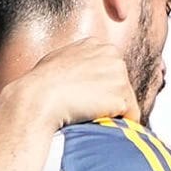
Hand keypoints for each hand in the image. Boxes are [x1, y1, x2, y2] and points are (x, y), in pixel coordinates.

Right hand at [0, 30, 145, 139]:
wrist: (39, 98)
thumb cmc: (41, 83)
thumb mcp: (58, 59)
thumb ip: (77, 60)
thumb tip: (79, 73)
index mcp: (96, 45)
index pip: (110, 70)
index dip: (100, 88)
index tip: (86, 97)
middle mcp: (112, 56)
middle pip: (122, 85)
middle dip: (110, 99)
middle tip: (88, 110)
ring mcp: (119, 75)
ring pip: (127, 101)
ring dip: (114, 113)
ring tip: (90, 116)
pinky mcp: (122, 96)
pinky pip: (131, 116)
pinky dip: (120, 125)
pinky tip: (99, 123)